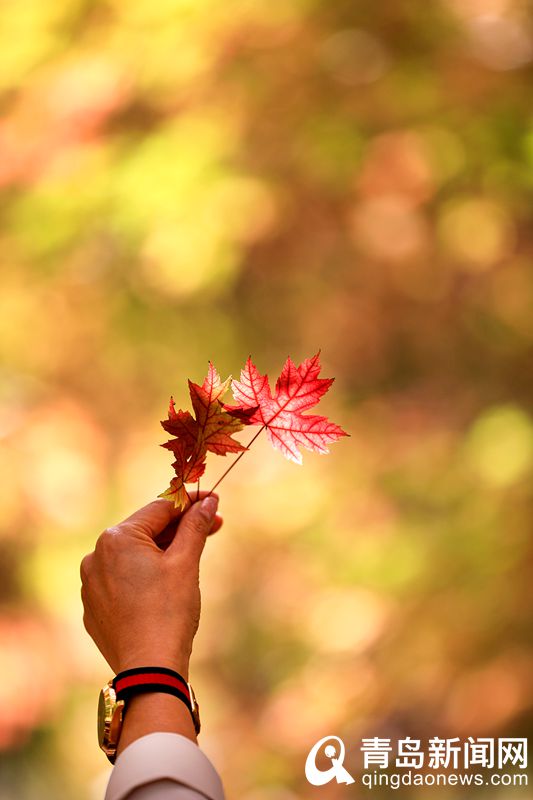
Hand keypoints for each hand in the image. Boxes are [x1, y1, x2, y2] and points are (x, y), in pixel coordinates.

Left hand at [80, 492, 220, 677]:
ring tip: (191, 558)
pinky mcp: (94, 608)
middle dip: (179, 529)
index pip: (160, 509)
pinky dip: (145, 577)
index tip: (213, 501)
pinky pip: (122, 581)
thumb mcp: (186, 562)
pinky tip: (166, 588)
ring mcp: (91, 583)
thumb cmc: (169, 611)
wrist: (149, 669)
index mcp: (117, 538)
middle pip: (145, 532)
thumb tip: (208, 502)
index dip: (190, 503)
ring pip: (134, 557)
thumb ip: (195, 526)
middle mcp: (96, 555)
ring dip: (162, 552)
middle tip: (212, 526)